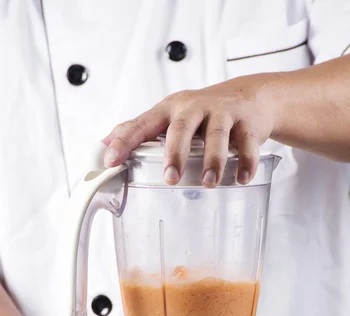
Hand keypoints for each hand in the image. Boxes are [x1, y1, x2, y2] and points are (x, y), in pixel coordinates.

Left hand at [102, 76, 275, 186]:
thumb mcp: (168, 117)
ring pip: (216, 136)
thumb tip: (100, 147)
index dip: (124, 141)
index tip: (111, 161)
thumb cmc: (201, 114)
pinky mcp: (247, 123)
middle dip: (175, 153)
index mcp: (169, 109)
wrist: (248, 98)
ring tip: (209, 183)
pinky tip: (241, 180)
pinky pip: (247, 144)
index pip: (141, 123)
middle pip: (181, 128)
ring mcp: (223, 114)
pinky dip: (246, 163)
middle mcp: (194, 108)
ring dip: (213, 161)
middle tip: (170, 178)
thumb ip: (137, 131)